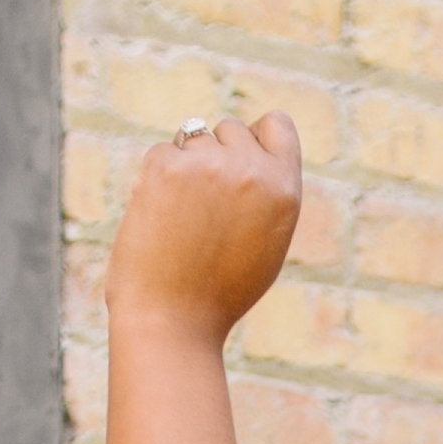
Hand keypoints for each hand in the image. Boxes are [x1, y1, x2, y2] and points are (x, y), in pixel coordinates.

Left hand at [107, 105, 304, 344]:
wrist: (174, 319)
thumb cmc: (219, 292)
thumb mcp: (265, 241)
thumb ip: (265, 192)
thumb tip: (247, 151)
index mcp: (284, 190)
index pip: (276, 124)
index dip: (255, 139)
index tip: (241, 165)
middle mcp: (251, 171)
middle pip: (230, 130)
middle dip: (217, 156)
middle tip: (206, 208)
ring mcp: (208, 165)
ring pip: (193, 138)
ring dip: (186, 167)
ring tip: (184, 219)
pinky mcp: (166, 167)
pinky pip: (162, 152)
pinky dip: (158, 179)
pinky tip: (162, 217)